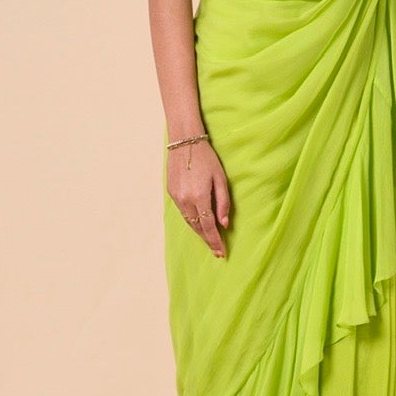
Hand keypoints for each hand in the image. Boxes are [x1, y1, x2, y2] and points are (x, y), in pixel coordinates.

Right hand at [167, 138, 230, 257]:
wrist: (184, 142)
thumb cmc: (207, 158)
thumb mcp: (220, 178)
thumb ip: (223, 202)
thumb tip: (224, 224)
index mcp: (199, 197)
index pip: (208, 226)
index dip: (215, 240)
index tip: (221, 253)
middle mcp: (185, 200)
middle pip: (197, 227)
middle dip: (208, 240)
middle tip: (217, 251)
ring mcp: (176, 198)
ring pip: (189, 222)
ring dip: (199, 232)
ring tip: (209, 240)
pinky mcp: (171, 193)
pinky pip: (183, 212)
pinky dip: (192, 221)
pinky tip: (199, 224)